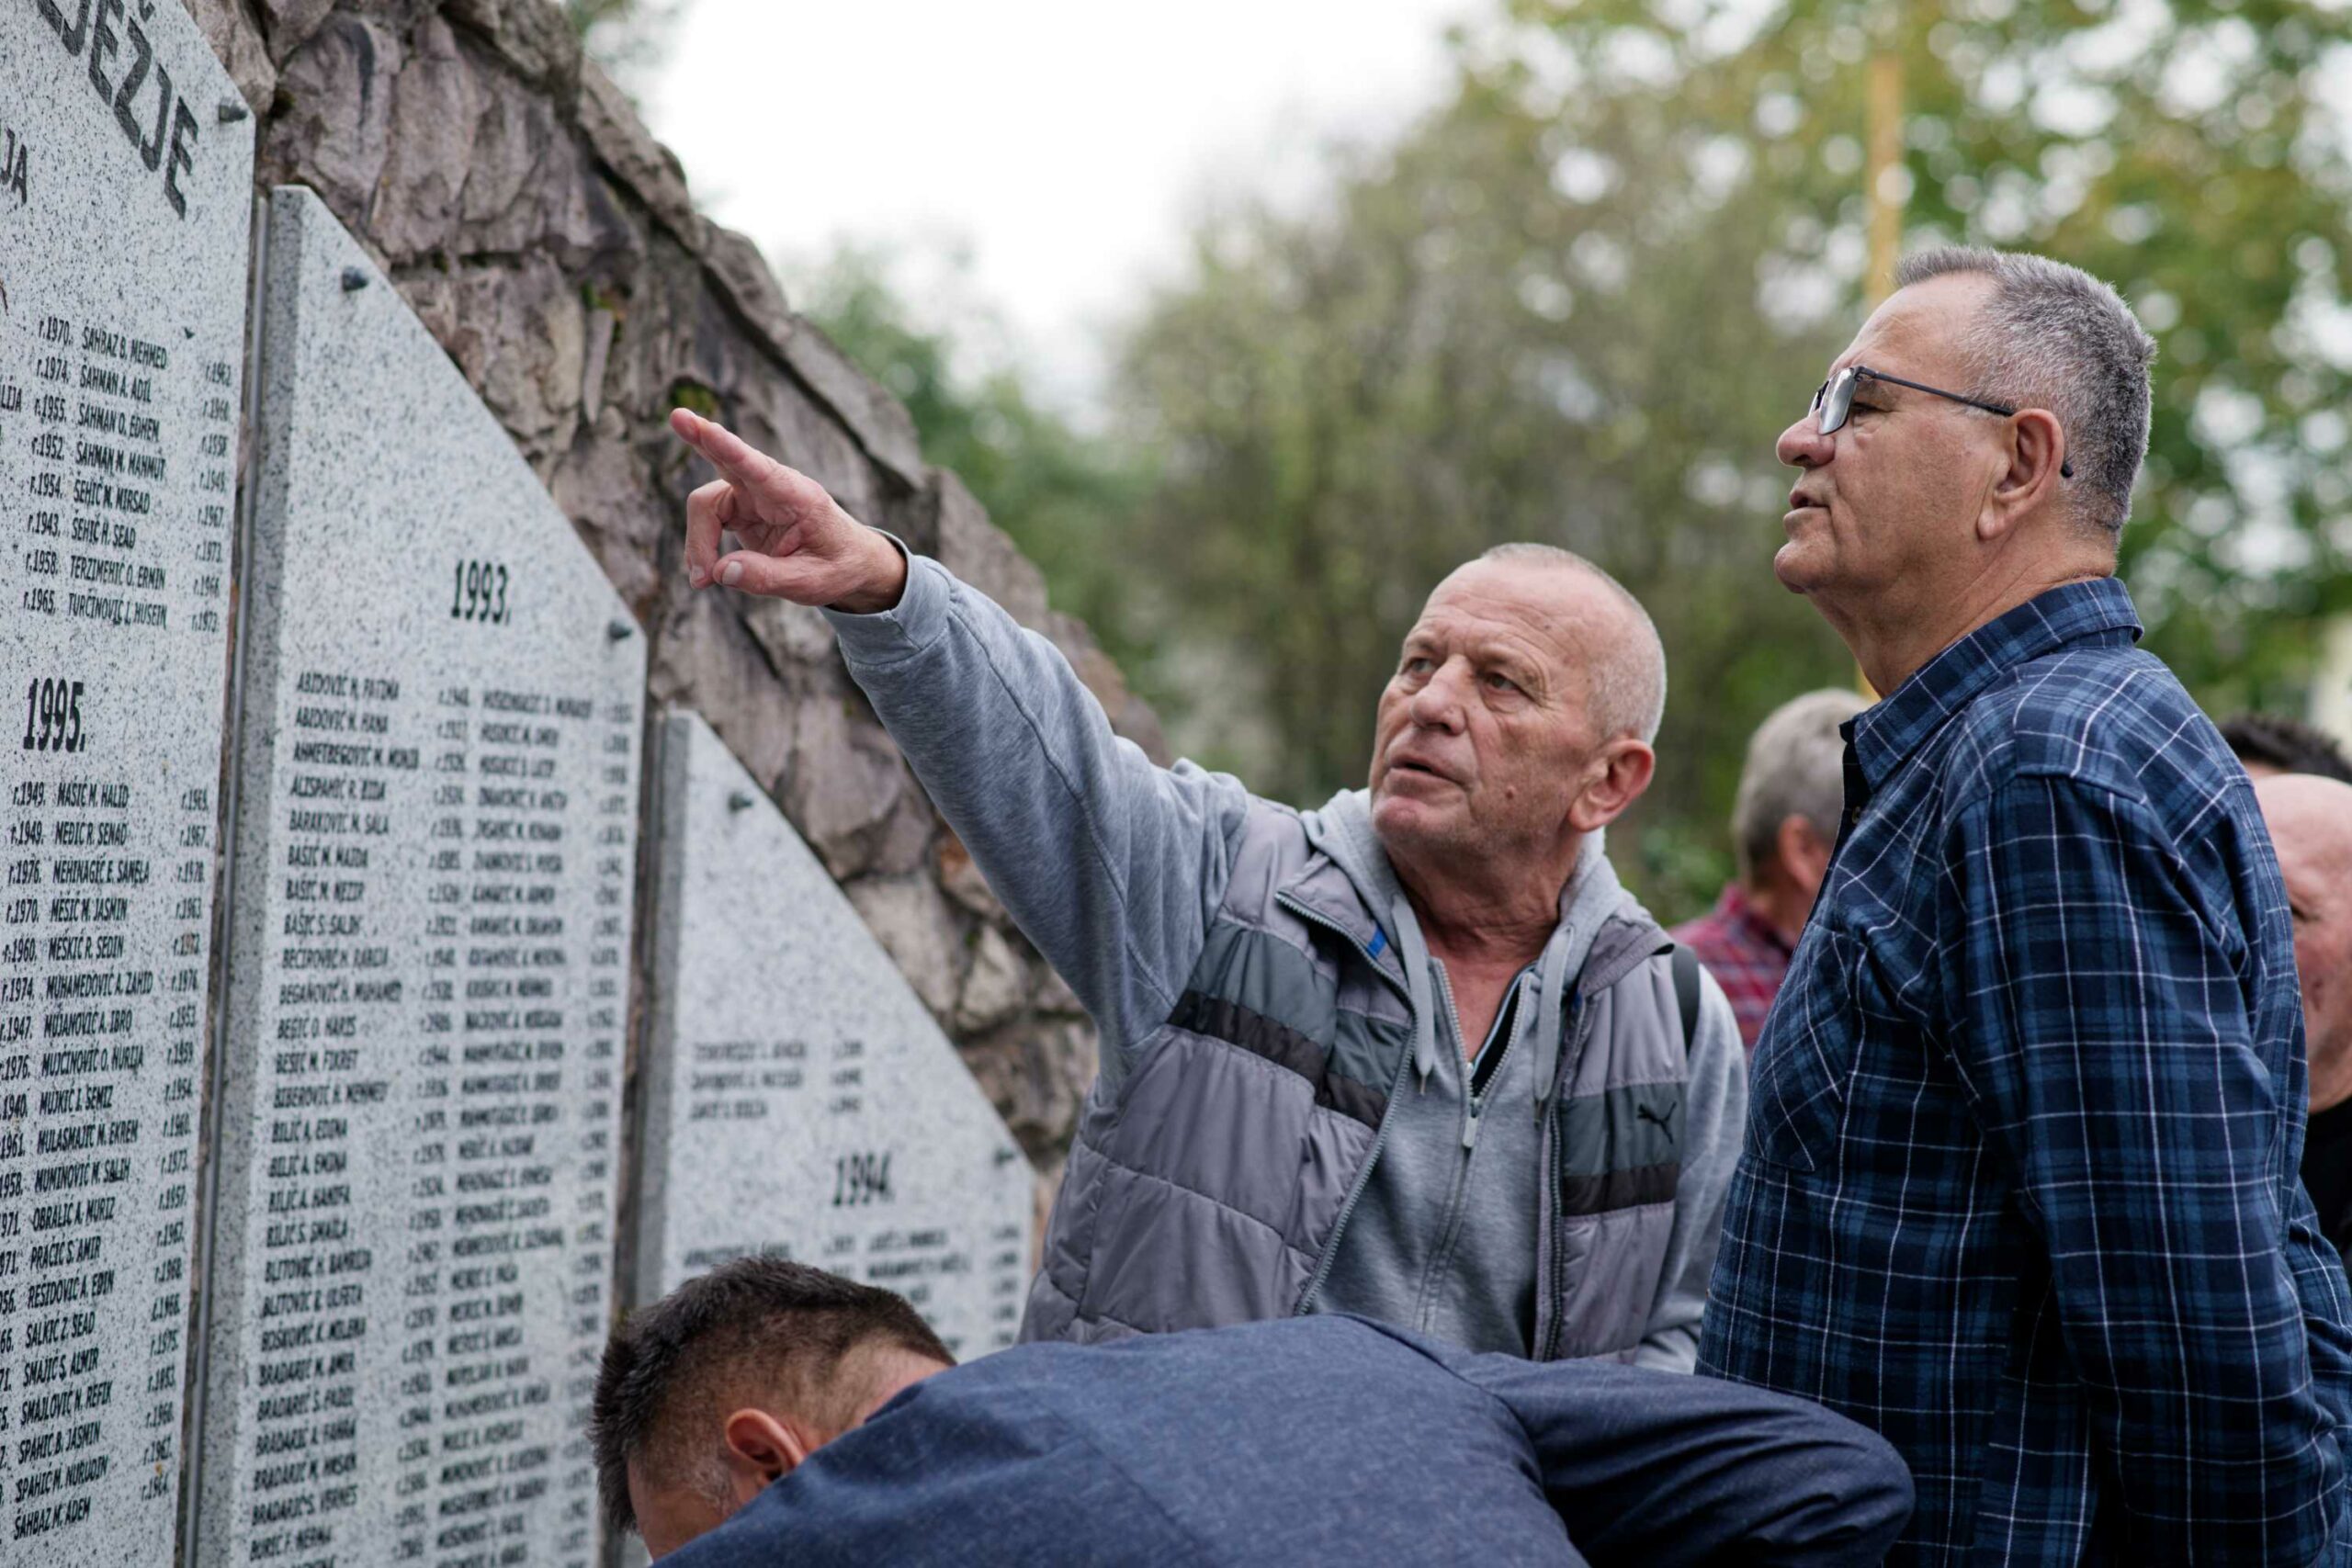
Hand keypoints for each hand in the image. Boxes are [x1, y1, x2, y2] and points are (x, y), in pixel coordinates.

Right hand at [671, 409, 907, 612]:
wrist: (852, 564)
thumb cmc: (838, 566)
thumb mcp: (811, 582)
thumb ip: (767, 578)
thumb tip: (720, 571)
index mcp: (797, 496)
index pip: (757, 467)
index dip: (725, 446)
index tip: (698, 424)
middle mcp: (771, 489)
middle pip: (724, 464)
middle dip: (700, 439)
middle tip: (677, 417)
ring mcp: (753, 497)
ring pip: (706, 505)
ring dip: (697, 542)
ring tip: (702, 581)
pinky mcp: (741, 511)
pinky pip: (708, 521)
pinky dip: (700, 547)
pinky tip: (706, 575)